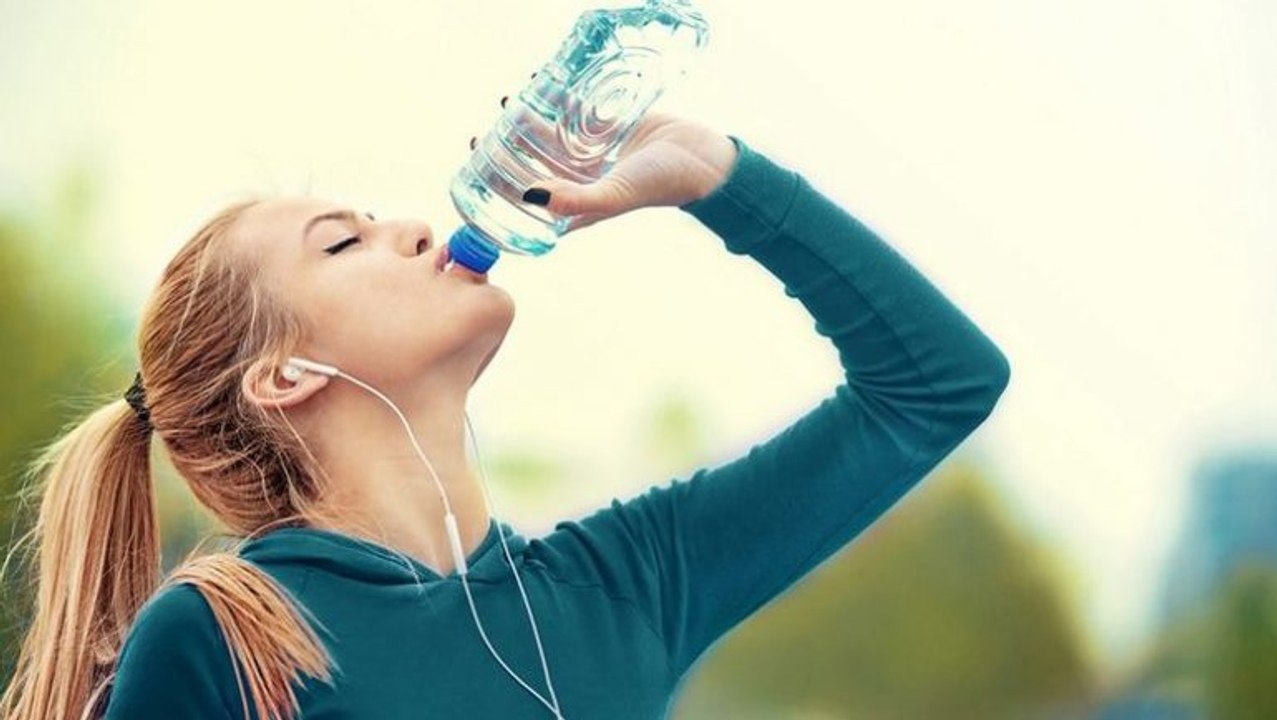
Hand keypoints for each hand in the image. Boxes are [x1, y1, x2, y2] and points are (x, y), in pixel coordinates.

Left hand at [482, 108, 735, 232]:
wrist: (703, 158)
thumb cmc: (661, 185)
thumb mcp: (613, 195)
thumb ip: (572, 199)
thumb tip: (529, 194)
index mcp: (578, 205)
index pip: (529, 200)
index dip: (500, 188)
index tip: (476, 171)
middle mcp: (582, 181)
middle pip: (534, 164)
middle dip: (507, 150)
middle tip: (483, 134)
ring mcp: (595, 153)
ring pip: (551, 136)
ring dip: (529, 121)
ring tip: (508, 103)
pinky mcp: (609, 128)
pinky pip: (576, 112)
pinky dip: (558, 100)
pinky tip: (540, 85)